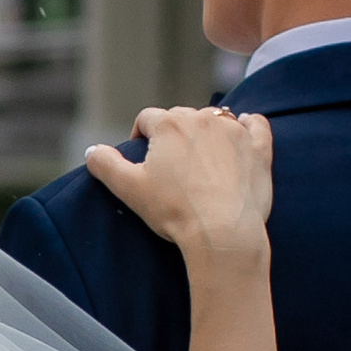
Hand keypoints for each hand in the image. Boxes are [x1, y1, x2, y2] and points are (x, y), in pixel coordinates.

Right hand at [85, 103, 273, 262]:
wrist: (223, 232)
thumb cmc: (174, 211)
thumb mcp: (129, 189)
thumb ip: (105, 165)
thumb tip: (91, 151)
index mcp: (169, 124)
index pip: (147, 119)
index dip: (141, 137)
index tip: (143, 158)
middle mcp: (202, 118)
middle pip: (181, 117)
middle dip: (174, 136)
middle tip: (172, 166)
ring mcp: (234, 131)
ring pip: (215, 119)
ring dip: (206, 131)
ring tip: (202, 158)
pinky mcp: (258, 148)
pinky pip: (255, 125)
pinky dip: (248, 126)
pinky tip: (242, 134)